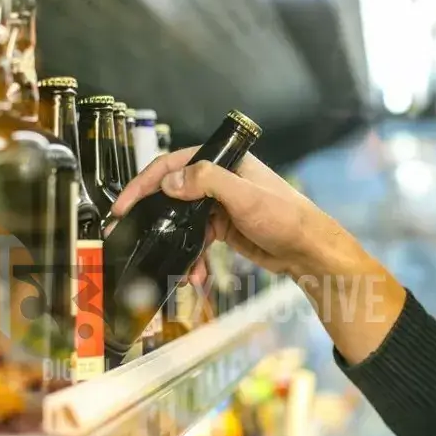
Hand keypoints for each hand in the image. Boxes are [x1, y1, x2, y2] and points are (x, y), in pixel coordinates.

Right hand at [113, 147, 406, 363]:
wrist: (310, 253)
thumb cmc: (287, 218)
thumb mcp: (246, 196)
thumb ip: (207, 182)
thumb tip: (169, 183)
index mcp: (223, 162)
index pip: (173, 165)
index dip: (144, 182)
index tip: (125, 204)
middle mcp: (218, 179)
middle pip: (172, 191)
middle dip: (151, 213)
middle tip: (128, 230)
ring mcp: (218, 204)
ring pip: (181, 219)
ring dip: (173, 241)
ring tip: (168, 261)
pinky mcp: (222, 227)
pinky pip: (194, 239)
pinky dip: (190, 255)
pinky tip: (193, 273)